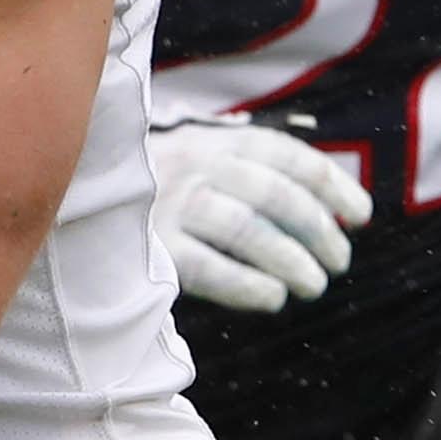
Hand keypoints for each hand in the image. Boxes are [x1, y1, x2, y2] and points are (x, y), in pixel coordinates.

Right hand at [150, 116, 372, 311]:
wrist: (77, 194)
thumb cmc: (161, 188)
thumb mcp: (205, 163)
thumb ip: (259, 175)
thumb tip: (341, 210)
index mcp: (216, 141)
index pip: (287, 156)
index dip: (332, 184)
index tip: (362, 213)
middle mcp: (196, 165)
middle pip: (274, 194)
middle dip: (317, 229)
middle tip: (340, 260)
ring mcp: (171, 204)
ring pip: (246, 229)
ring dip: (290, 259)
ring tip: (314, 285)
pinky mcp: (152, 246)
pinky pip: (209, 268)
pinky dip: (248, 285)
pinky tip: (272, 298)